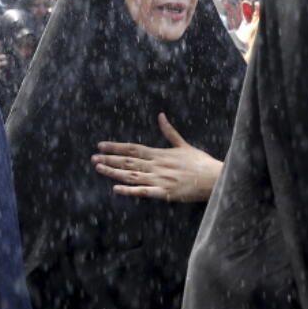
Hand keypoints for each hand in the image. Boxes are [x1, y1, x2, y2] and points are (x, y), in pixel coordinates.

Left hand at [91, 113, 222, 201]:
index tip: (100, 145)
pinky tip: (116, 189)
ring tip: (99, 168)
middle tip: (93, 158)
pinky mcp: (165, 193)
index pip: (133, 148)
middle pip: (128, 161)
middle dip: (109, 159)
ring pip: (132, 175)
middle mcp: (157, 165)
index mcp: (160, 153)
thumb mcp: (184, 145)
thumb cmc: (200, 163)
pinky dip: (129, 190)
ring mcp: (160, 179)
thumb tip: (161, 116)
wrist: (214, 178)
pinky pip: (144, 192)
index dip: (115, 147)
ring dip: (114, 172)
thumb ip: (169, 132)